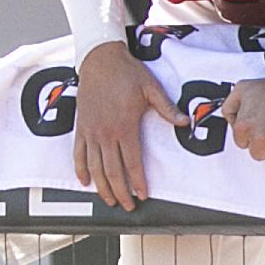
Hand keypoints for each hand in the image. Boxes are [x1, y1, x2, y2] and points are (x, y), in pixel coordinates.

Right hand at [70, 42, 185, 210]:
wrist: (99, 58)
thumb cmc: (127, 73)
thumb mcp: (151, 88)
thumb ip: (167, 108)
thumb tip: (186, 122)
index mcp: (125, 125)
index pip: (132, 162)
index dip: (137, 181)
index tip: (142, 195)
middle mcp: (106, 132)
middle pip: (112, 170)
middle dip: (120, 192)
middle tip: (127, 206)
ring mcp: (91, 130)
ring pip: (94, 166)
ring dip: (101, 186)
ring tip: (109, 200)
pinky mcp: (80, 126)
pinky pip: (78, 153)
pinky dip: (80, 169)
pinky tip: (84, 181)